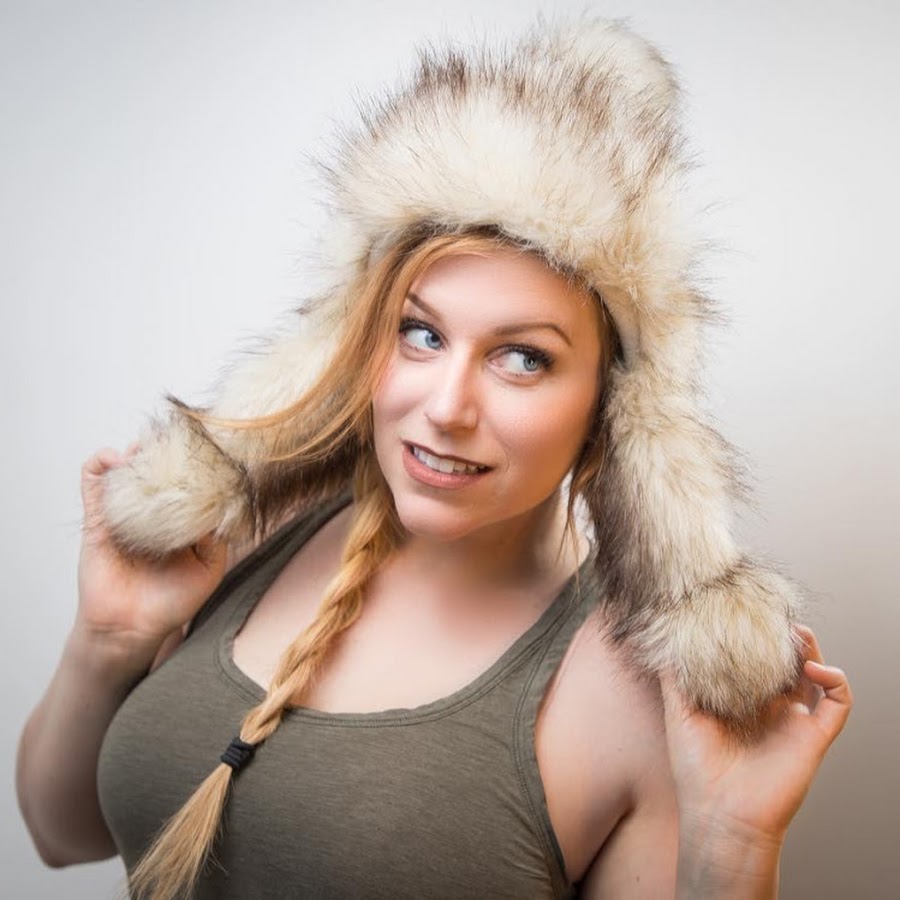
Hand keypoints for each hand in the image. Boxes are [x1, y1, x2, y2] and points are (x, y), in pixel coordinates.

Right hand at [76, 447, 227, 663]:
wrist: (131, 629)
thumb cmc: (171, 602)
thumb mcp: (209, 567)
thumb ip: (218, 536)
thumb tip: (224, 502)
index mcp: (179, 521)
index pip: (186, 483)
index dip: (194, 464)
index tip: (204, 447)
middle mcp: (152, 513)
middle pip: (156, 470)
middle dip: (164, 451)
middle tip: (174, 441)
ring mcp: (124, 514)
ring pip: (125, 469)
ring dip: (134, 451)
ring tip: (145, 447)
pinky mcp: (98, 520)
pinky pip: (93, 484)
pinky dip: (100, 463)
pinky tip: (115, 459)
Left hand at [660, 626, 851, 848]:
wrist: (720, 814)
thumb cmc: (696, 769)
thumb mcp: (678, 711)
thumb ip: (674, 676)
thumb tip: (663, 639)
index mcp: (741, 700)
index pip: (755, 658)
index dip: (754, 636)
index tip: (745, 611)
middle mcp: (770, 708)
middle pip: (786, 662)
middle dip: (783, 637)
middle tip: (772, 616)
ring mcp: (794, 720)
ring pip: (815, 674)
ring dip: (812, 650)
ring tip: (797, 633)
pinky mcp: (815, 736)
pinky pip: (839, 702)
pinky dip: (836, 680)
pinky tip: (816, 669)